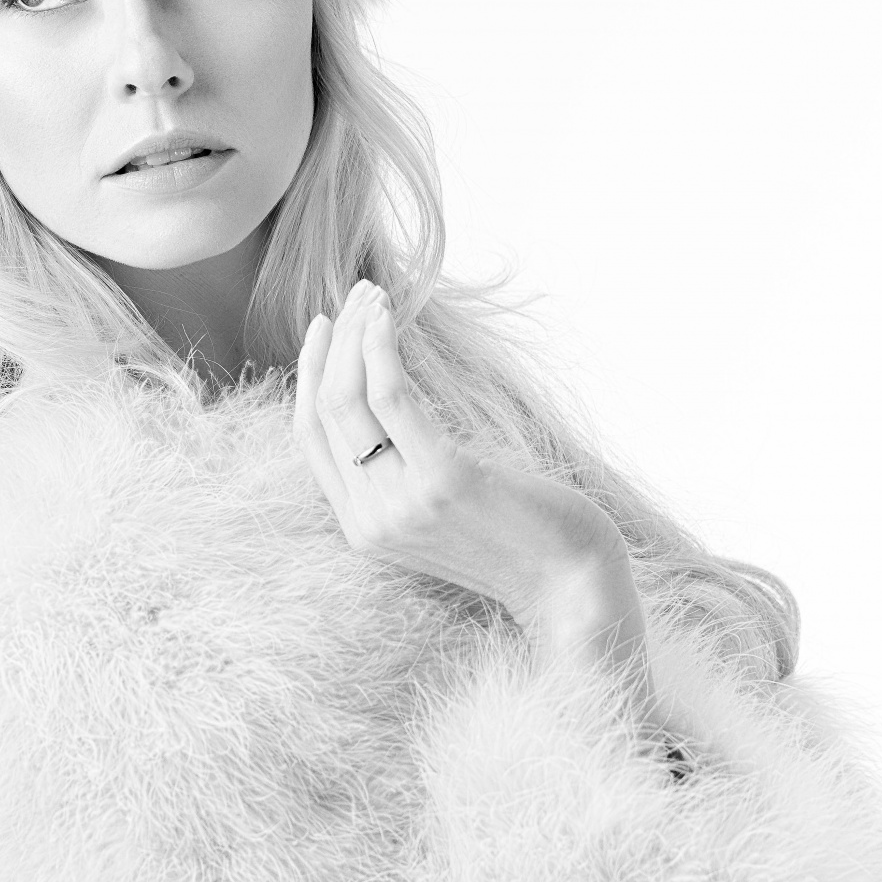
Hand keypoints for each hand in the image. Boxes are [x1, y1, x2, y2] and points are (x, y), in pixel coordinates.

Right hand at [295, 281, 675, 747]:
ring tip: (372, 296)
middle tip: (356, 295)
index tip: (323, 327)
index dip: (308, 374)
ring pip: (348, 399)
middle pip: (324, 411)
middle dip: (332, 342)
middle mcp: (372, 520)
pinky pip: (391, 400)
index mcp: (364, 529)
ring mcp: (403, 504)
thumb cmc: (521, 538)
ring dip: (355, 335)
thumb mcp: (444, 509)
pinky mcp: (443, 481)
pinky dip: (379, 350)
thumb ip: (405, 472)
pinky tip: (386, 319)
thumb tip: (389, 403)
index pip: (311, 438)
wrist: (572, 586)